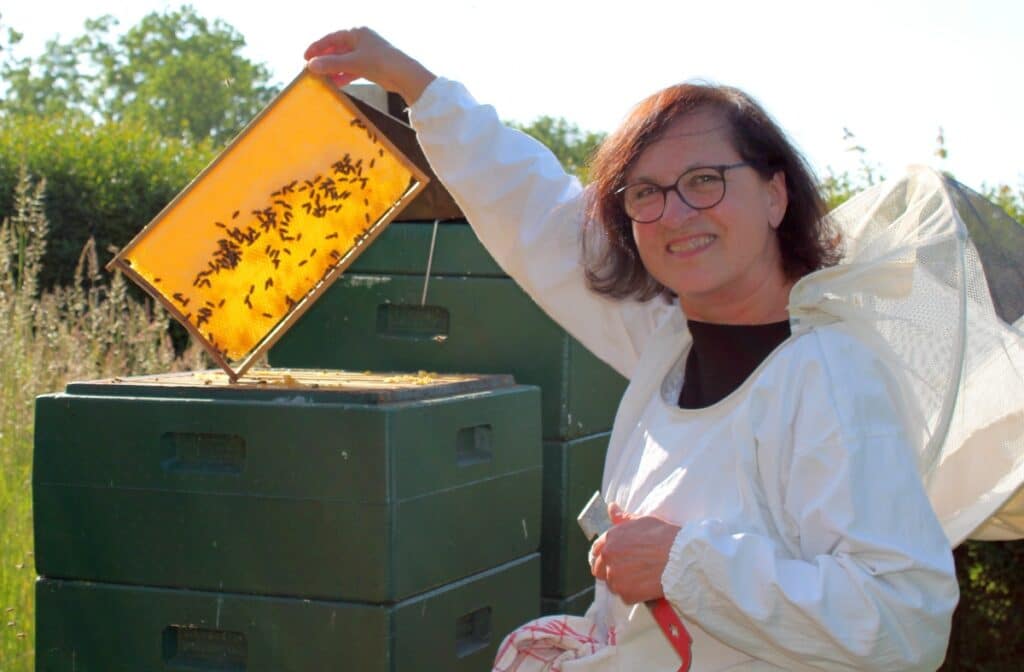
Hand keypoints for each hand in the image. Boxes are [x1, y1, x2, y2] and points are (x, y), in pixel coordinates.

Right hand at [304, 28, 435, 104]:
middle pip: (338, 49)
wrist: (405, 75)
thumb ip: (331, 64)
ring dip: (334, 69)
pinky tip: (336, 83)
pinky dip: (345, 75)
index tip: (305, 57)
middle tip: (312, 70)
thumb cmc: (380, 62)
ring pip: (345, 60)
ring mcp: (367, 53)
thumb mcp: (353, 62)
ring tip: (322, 79)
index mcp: (357, 32)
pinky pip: (353, 69)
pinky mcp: (372, 66)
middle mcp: (361, 40)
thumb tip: (311, 66)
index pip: (331, 38)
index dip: (317, 47)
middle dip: (325, 60)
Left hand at [590, 503, 680, 604]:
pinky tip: (645, 586)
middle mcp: (608, 557)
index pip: (596, 551)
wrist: (680, 557)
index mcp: (610, 539)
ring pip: (612, 584)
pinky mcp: (626, 594)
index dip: (605, 555)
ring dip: (622, 582)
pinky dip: (633, 594)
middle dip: (610, 570)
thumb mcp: (642, 521)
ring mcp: (616, 577)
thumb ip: (623, 518)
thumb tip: (612, 508)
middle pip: (599, 570)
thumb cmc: (664, 536)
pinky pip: (625, 596)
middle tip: (628, 570)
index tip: (614, 558)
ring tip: (639, 577)